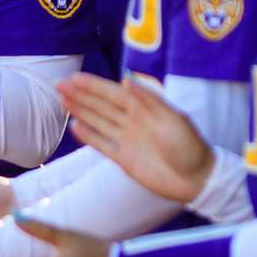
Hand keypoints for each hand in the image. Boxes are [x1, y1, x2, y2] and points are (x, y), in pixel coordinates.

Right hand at [58, 74, 214, 202]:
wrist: (197, 179)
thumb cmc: (191, 146)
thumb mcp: (173, 119)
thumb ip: (148, 100)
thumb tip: (125, 79)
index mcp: (144, 109)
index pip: (113, 93)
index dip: (93, 86)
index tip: (74, 77)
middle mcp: (132, 122)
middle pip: (101, 105)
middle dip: (80, 95)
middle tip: (58, 84)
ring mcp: (127, 140)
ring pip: (98, 122)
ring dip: (80, 111)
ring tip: (62, 100)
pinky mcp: (124, 159)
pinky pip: (102, 145)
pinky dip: (88, 136)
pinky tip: (74, 127)